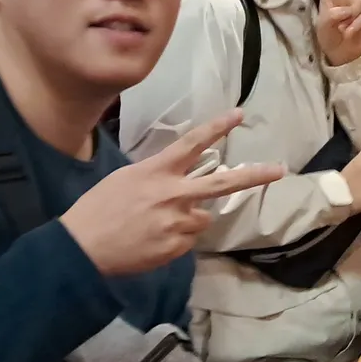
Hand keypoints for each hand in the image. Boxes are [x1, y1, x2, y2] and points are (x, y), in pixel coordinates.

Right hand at [61, 111, 283, 275]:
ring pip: (202, 218)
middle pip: (223, 183)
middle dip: (255, 176)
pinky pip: (188, 240)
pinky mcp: (177, 247)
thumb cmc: (97, 209)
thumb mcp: (125, 179)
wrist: (81, 247)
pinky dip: (175, 240)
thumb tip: (180, 181)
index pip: (193, 144)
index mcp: (157, 172)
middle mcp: (174, 194)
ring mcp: (178, 222)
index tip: (239, 115)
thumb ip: (158, 177)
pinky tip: (151, 241)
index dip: (217, 128)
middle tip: (279, 169)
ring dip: (189, 220)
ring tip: (156, 225)